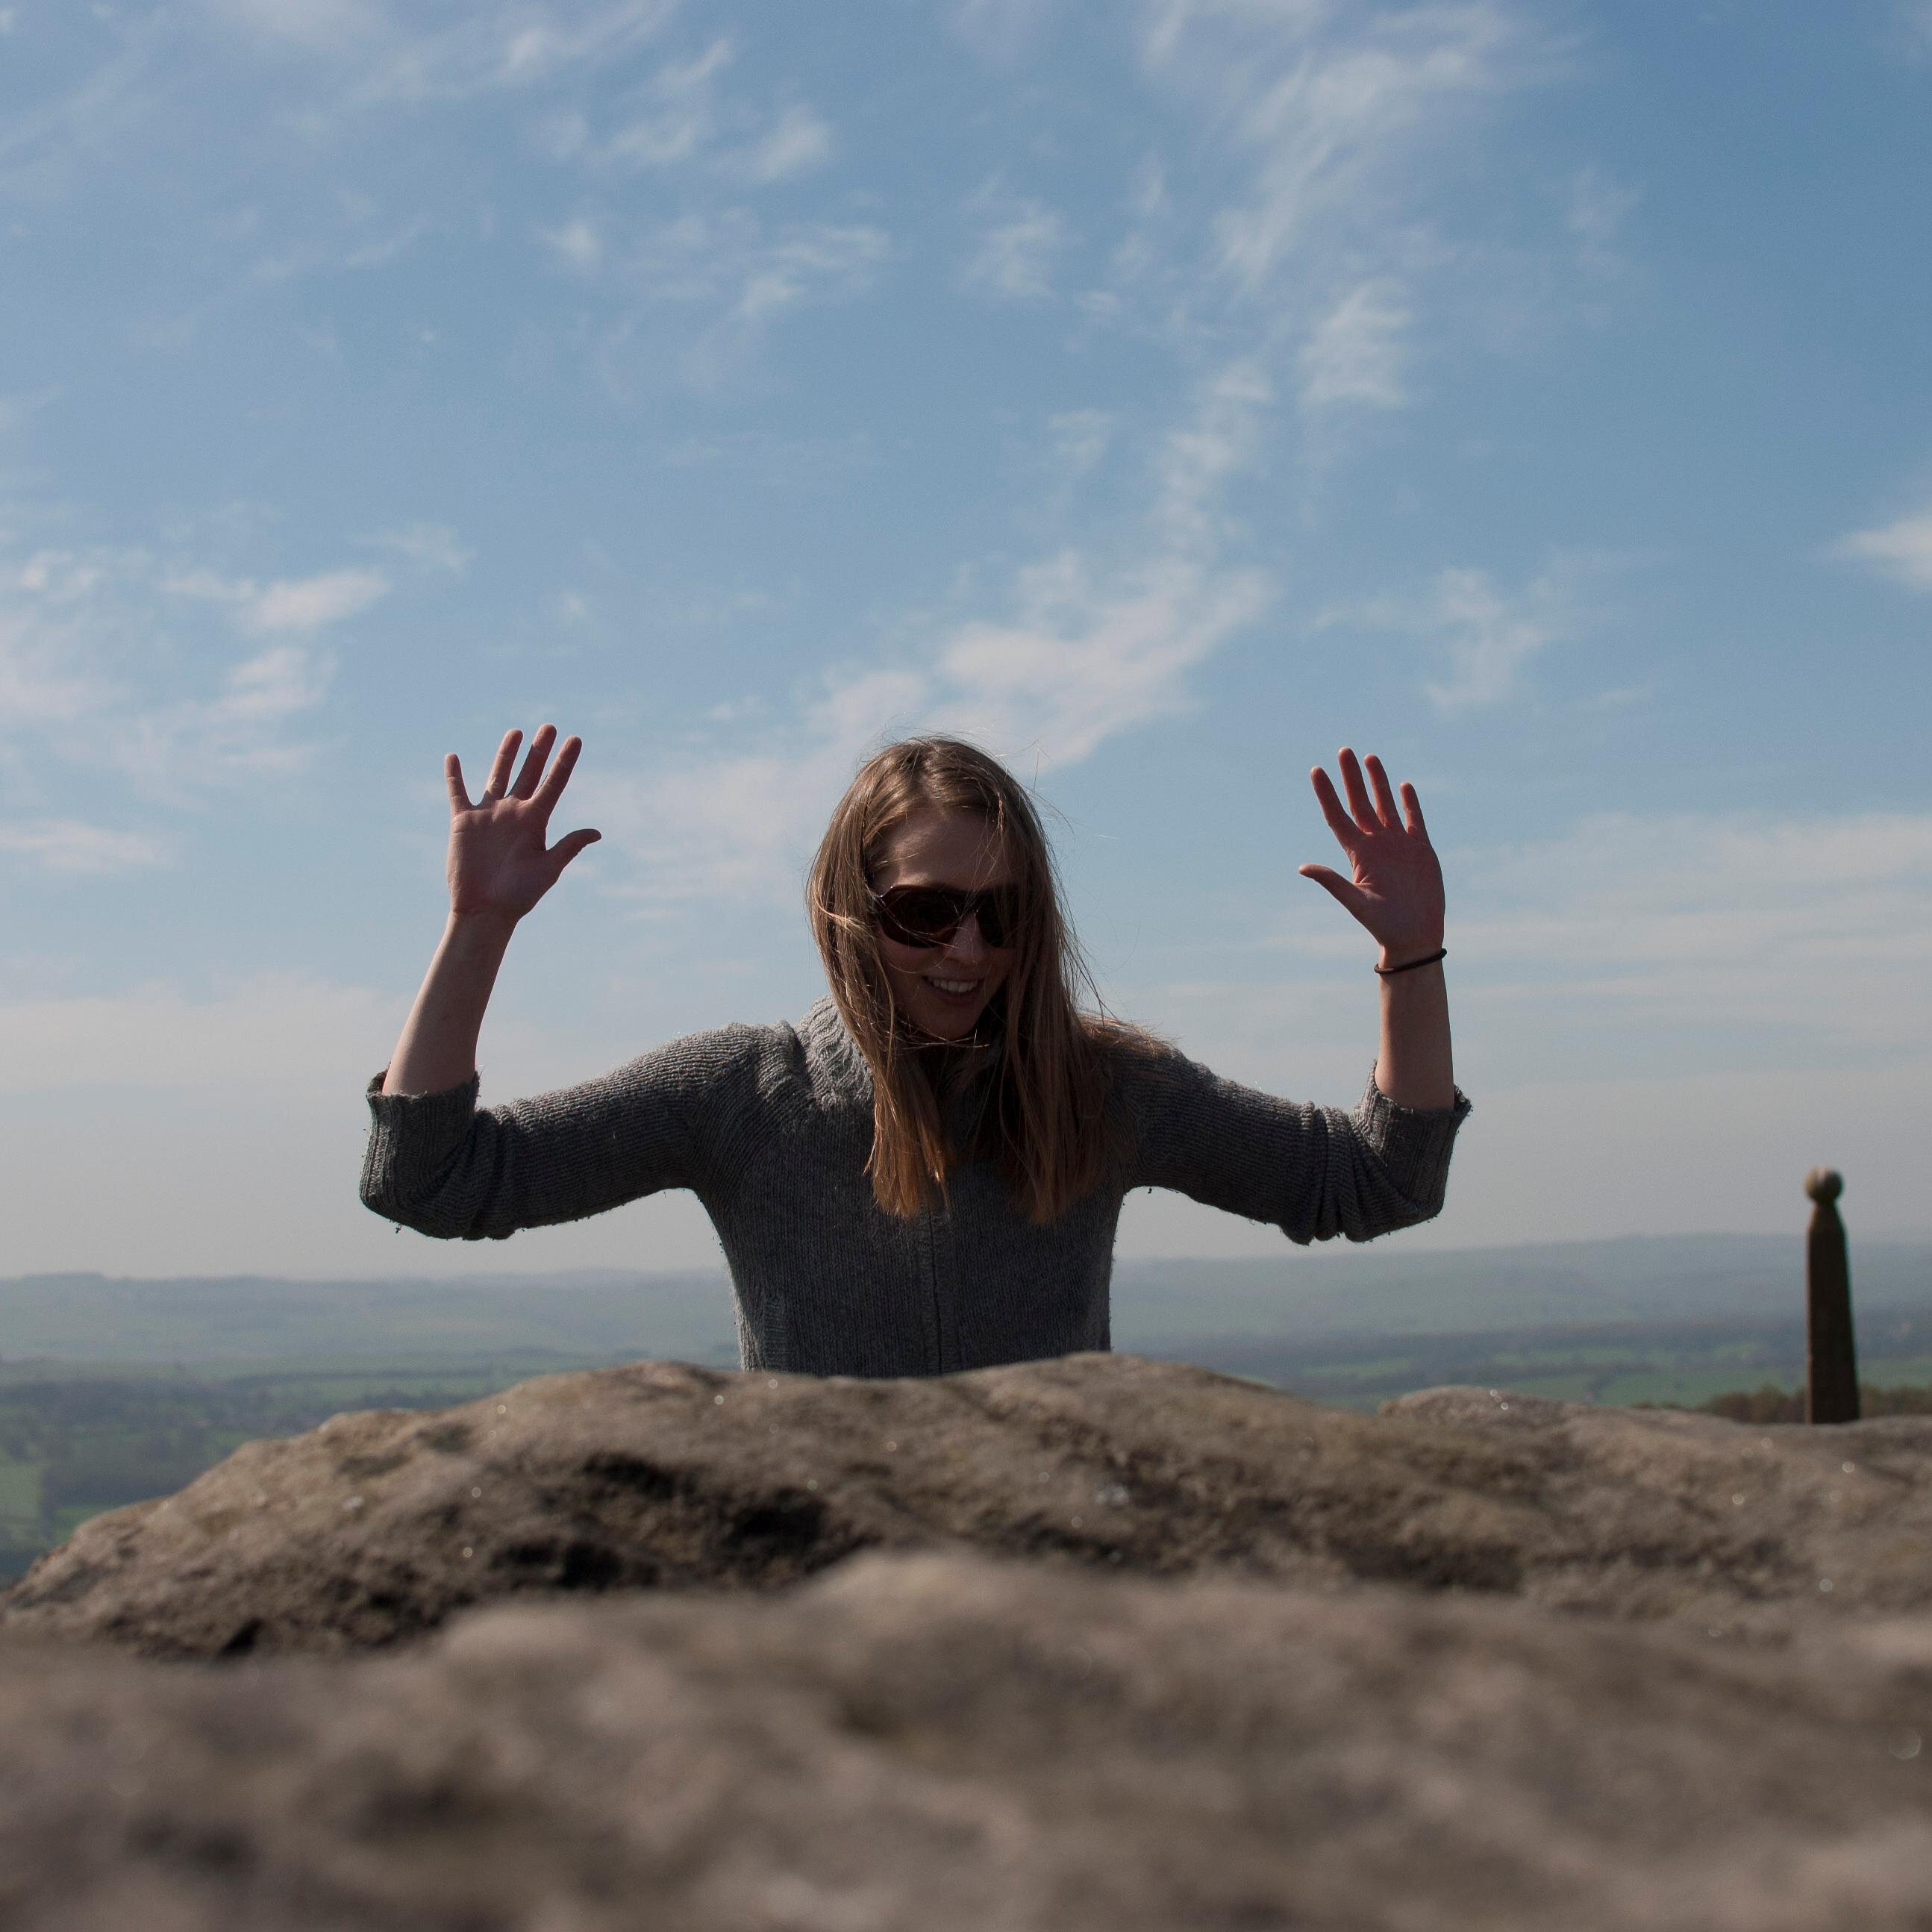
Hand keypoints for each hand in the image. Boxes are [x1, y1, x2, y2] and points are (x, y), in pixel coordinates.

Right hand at [444, 725, 599, 925]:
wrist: (485, 910)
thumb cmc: (519, 895)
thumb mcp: (548, 869)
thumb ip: (569, 847)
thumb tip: (597, 832)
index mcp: (537, 821)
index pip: (554, 783)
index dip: (565, 761)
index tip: (576, 739)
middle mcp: (514, 813)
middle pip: (529, 773)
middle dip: (539, 750)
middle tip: (549, 726)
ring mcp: (489, 814)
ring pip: (498, 775)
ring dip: (506, 754)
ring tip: (516, 732)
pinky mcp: (464, 821)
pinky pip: (458, 792)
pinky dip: (454, 775)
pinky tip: (453, 756)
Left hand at [1299, 747, 1443, 966]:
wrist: (1414, 936)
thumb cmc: (1383, 925)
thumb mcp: (1355, 902)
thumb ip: (1332, 882)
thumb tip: (1302, 868)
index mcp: (1358, 854)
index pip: (1338, 816)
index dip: (1327, 794)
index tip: (1316, 771)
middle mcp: (1375, 844)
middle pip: (1360, 803)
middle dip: (1351, 778)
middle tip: (1343, 750)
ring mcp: (1398, 845)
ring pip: (1385, 804)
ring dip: (1377, 782)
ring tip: (1369, 757)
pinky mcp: (1420, 849)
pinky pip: (1413, 819)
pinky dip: (1408, 802)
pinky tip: (1402, 785)